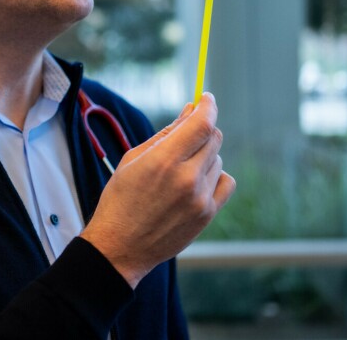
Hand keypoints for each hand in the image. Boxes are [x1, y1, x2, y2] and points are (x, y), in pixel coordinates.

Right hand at [80, 93, 234, 287]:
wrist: (120, 246)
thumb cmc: (120, 199)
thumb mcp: (134, 159)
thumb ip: (166, 133)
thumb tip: (190, 110)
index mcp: (163, 161)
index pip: (201, 123)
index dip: (208, 106)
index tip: (206, 98)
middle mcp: (186, 178)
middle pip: (213, 138)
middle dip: (202, 130)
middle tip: (185, 136)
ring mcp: (200, 199)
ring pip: (217, 160)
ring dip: (204, 156)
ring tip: (179, 169)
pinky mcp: (207, 215)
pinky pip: (226, 182)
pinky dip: (215, 176)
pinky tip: (197, 181)